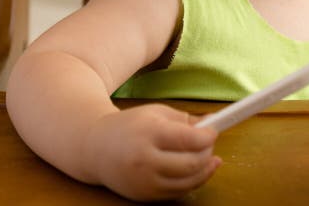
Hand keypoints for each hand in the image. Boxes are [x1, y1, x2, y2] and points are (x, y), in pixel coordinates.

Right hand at [88, 103, 220, 200]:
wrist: (95, 148)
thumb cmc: (129, 126)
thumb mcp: (156, 113)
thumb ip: (185, 119)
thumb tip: (213, 122)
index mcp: (149, 132)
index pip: (189, 139)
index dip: (208, 136)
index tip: (214, 131)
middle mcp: (146, 159)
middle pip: (192, 163)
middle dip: (208, 153)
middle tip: (210, 144)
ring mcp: (144, 180)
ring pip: (188, 182)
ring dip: (204, 170)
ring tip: (208, 157)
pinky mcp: (144, 195)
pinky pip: (177, 192)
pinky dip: (191, 182)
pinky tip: (194, 170)